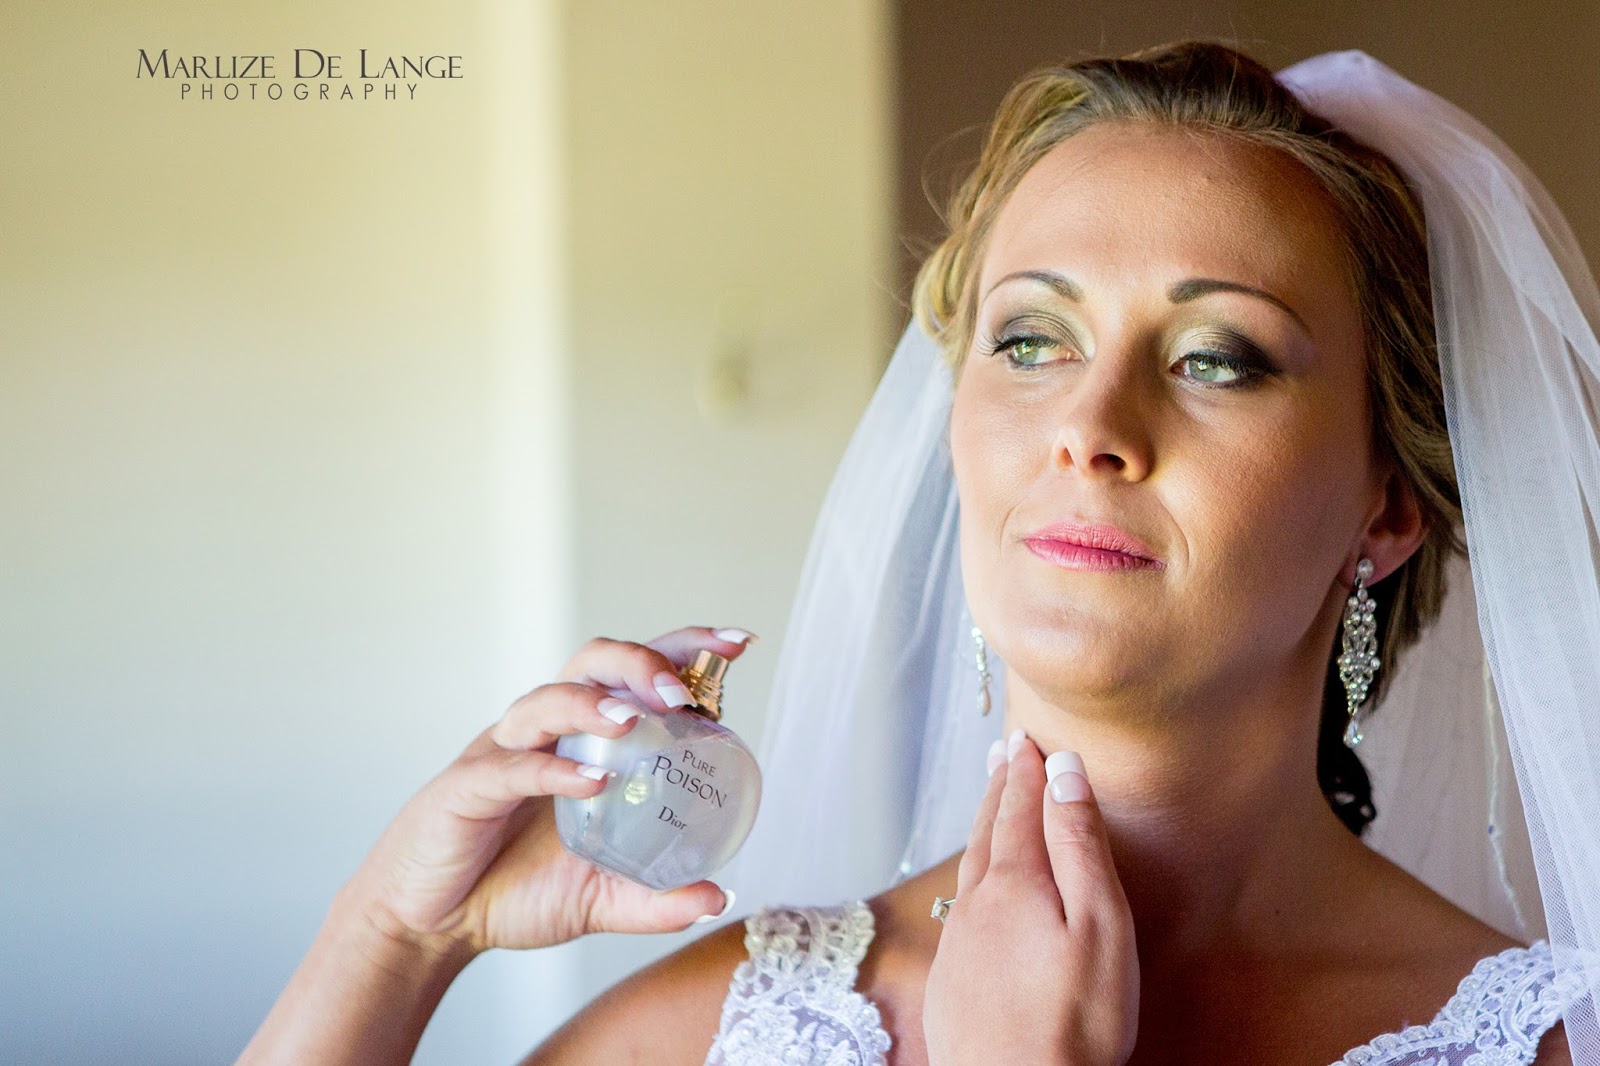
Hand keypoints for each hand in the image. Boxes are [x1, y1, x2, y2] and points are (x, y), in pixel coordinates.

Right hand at [344, 626, 754, 957]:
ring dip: (594, 702)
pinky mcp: (468, 787)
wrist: (433, 925)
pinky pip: (512, 766)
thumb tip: (718, 898)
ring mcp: (504, 752)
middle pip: (593, 661)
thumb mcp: (601, 900)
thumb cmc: (513, 891)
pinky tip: (593, 781)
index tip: (738, 644)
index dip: (684, 650)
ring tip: (637, 719)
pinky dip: (554, 769)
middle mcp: (546, 732)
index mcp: (582, 740)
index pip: (637, 676)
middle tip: (684, 692)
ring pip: (547, 700)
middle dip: (643, 661)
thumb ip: (657, 900)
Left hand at [923, 730, 1139, 1065]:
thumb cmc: (1075, 1018)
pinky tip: (978, 893)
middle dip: (998, 791)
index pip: (1018, 810)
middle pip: (987, 833)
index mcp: (1015, 883)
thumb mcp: (1098, 922)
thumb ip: (1079, 844)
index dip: (1025, 772)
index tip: (1026, 739)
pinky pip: (961, 910)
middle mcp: (976, 905)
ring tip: (989, 807)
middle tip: (1003, 756)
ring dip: (982, 831)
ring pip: (970, 871)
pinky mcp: (952, 982)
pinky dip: (972, 881)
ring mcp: (959, 945)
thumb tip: (1063, 771)